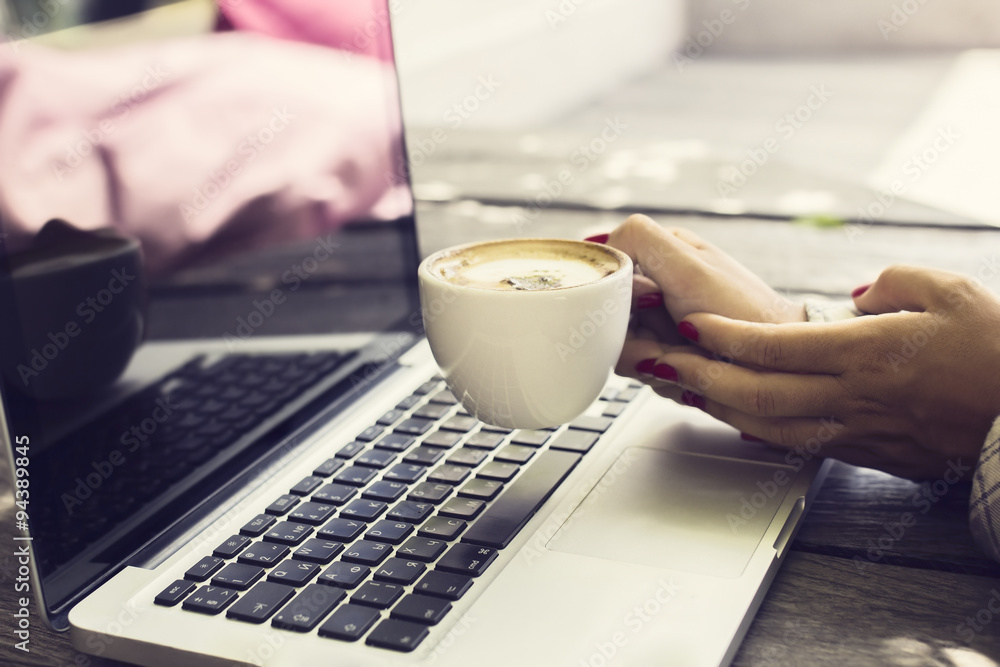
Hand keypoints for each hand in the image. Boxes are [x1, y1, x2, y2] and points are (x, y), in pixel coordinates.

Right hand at [598, 214, 804, 378]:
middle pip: (609, 316)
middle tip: (668, 343)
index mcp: (659, 251)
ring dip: (650, 361)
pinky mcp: (666, 353)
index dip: (618, 299)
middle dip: (635, 339)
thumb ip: (640, 239)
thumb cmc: (744, 314)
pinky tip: (688, 370)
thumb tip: (601, 247)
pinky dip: (662, 376)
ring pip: (621, 347)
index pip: (604, 274)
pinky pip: (641, 370)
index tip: (651, 305)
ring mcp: (660, 322)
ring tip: (685, 356)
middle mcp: (656, 284)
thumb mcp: (688, 266)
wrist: (779, 364)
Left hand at [641, 265, 999, 479]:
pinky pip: (797, 444)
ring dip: (718, 407)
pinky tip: (735, 417)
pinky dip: (756, 430)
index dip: (723, 336)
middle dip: (699, 376)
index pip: (774, 346)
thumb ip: (890, 283)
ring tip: (681, 390)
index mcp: (868, 353)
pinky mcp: (866, 453)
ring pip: (768, 424)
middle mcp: (853, 397)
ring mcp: (857, 431)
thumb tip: (851, 297)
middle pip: (756, 391)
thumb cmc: (998, 351)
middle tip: (659, 362)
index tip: (690, 324)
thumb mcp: (949, 291)